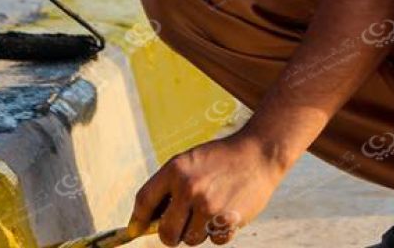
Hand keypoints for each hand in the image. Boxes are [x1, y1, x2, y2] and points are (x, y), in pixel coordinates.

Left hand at [128, 133, 288, 245]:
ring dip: (197, 231)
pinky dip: (218, 232)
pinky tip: (226, 211)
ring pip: (190, 240)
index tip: (135, 230)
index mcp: (176, 170)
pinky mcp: (227, 220)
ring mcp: (209, 206)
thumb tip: (146, 221)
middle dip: (171, 234)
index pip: (144, 201)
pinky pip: (214, 241)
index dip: (137, 220)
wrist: (259, 153)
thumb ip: (169, 187)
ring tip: (210, 209)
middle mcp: (189, 188)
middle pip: (166, 233)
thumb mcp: (190, 162)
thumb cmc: (220, 159)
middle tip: (179, 226)